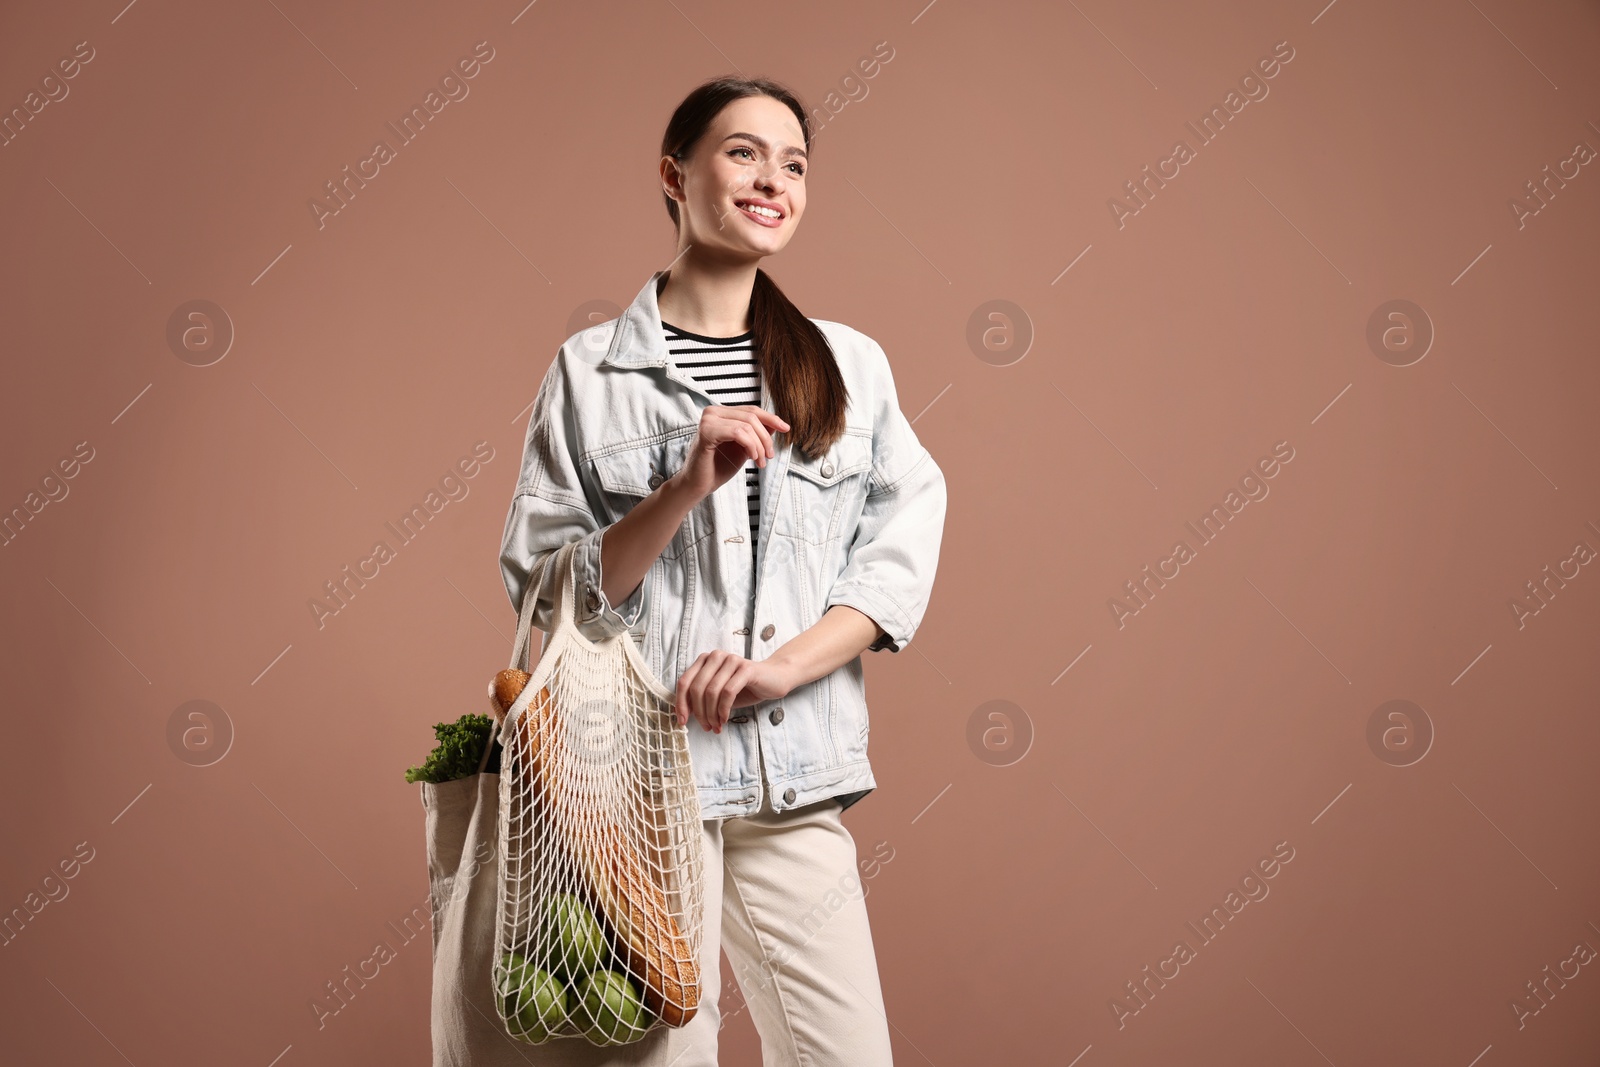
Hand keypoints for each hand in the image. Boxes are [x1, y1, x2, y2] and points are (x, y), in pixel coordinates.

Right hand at [667, 405, 789, 502]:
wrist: (698, 485)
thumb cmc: (718, 467)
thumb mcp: (744, 448)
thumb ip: (757, 434)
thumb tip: (776, 424)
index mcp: (721, 413)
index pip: (751, 410)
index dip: (771, 418)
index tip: (786, 429)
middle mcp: (713, 412)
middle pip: (751, 416)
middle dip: (766, 438)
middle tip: (769, 456)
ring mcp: (708, 420)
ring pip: (747, 425)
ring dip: (759, 445)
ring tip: (760, 462)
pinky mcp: (706, 432)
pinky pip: (738, 433)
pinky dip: (750, 445)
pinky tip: (752, 457)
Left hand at [672, 651, 794, 732]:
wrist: (774, 680)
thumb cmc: (743, 688)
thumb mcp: (718, 694)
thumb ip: (700, 699)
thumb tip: (682, 715)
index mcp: (705, 660)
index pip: (684, 682)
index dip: (681, 703)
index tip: (682, 722)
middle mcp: (716, 656)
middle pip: (697, 688)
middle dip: (699, 713)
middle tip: (706, 727)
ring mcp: (731, 660)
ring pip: (711, 691)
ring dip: (711, 714)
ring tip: (716, 726)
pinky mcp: (746, 668)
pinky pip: (727, 692)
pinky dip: (723, 709)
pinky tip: (725, 719)